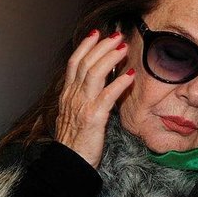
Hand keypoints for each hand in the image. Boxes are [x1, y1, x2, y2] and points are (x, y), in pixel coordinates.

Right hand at [55, 30, 134, 167]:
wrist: (68, 163)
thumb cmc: (74, 141)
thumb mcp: (72, 115)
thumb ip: (81, 98)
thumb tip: (94, 85)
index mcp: (67, 94)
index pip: (74, 63)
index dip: (85, 46)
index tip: (96, 33)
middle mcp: (72, 96)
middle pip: (85, 63)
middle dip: (101, 46)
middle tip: (116, 35)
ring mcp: (82, 106)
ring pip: (94, 73)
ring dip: (110, 58)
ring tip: (124, 47)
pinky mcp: (93, 118)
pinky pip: (107, 96)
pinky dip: (119, 83)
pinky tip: (130, 75)